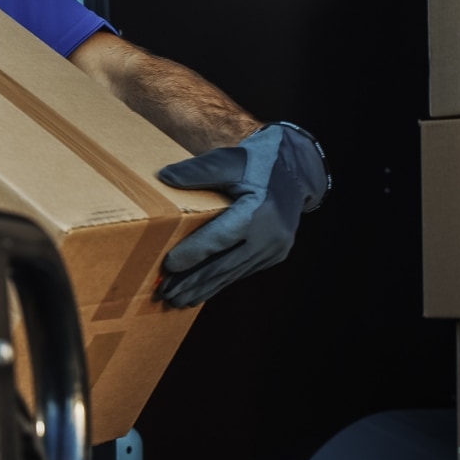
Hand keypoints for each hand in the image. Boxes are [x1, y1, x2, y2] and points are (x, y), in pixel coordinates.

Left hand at [155, 123, 327, 307]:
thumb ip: (197, 170)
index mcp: (259, 209)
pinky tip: (200, 291)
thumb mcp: (228, 160)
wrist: (295, 173)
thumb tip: (164, 178)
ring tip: (176, 300)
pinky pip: (242, 271)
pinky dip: (219, 281)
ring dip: (204, 287)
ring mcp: (274, 248)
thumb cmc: (256, 162)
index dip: (193, 253)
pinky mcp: (275, 255)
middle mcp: (270, 234)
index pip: (220, 237)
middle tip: (165, 294)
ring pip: (233, 272)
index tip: (168, 267)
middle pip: (225, 263)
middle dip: (193, 281)